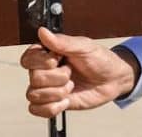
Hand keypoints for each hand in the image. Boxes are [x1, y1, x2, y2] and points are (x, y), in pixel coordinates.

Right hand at [20, 27, 139, 117]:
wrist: (113, 80)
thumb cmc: (100, 59)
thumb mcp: (84, 47)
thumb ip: (62, 41)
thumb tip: (43, 32)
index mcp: (48, 53)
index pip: (28, 58)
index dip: (41, 62)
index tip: (57, 59)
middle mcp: (45, 70)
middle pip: (33, 78)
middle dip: (57, 78)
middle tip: (71, 73)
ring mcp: (48, 88)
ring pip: (33, 95)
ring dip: (57, 93)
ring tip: (71, 86)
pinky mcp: (53, 103)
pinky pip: (38, 110)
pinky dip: (53, 108)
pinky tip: (66, 100)